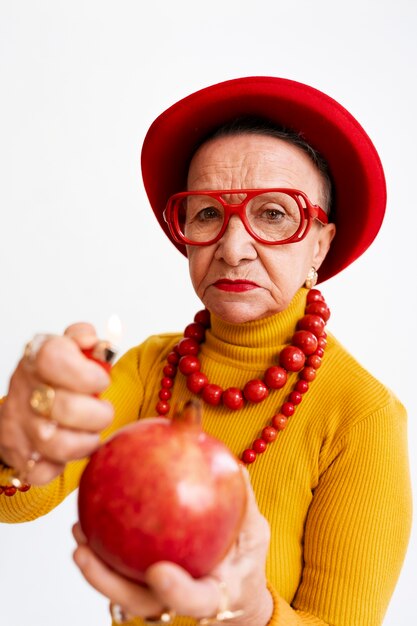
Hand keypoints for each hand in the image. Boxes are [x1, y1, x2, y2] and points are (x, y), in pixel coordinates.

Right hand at [0, 323, 113, 484]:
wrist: (23, 405)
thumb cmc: (58, 376)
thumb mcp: (69, 348)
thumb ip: (84, 337)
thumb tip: (92, 341)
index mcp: (38, 358)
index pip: (54, 358)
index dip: (86, 374)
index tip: (101, 382)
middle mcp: (24, 390)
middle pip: (65, 407)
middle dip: (98, 414)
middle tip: (104, 412)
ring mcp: (18, 424)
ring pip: (57, 444)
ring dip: (86, 442)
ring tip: (92, 434)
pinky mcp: (17, 455)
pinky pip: (43, 472)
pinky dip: (61, 466)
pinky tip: (69, 451)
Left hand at [73, 468, 272, 624]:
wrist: (237, 588)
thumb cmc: (245, 561)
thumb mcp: (255, 533)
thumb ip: (244, 503)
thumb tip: (232, 465)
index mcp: (215, 593)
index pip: (197, 599)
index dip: (177, 591)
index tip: (158, 571)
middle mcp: (181, 600)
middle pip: (142, 602)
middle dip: (109, 583)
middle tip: (84, 553)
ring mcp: (160, 596)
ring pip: (123, 591)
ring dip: (96, 568)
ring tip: (77, 533)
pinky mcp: (145, 584)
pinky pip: (122, 569)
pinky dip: (103, 549)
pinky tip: (89, 519)